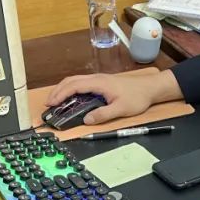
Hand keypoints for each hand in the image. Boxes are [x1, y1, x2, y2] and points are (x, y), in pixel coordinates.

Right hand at [45, 70, 182, 124]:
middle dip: (58, 91)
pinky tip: (70, 97)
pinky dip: (71, 88)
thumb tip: (86, 120)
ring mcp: (99, 79)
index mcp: (99, 83)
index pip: (75, 86)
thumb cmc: (138, 97)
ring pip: (76, 80)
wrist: (151, 88)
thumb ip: (103, 115)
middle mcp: (97, 78)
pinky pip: (82, 82)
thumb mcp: (121, 109)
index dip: (61, 94)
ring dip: (63, 89)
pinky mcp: (102, 82)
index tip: (52, 103)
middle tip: (48, 104)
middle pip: (71, 81)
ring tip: (55, 100)